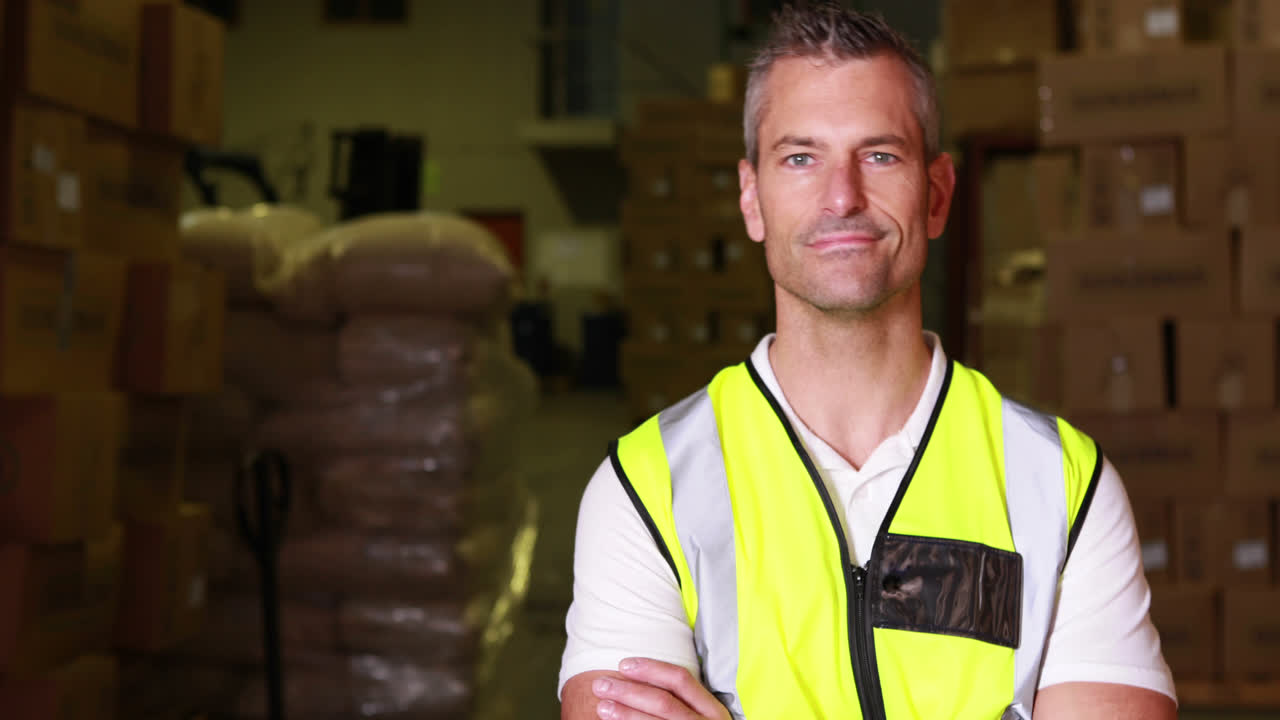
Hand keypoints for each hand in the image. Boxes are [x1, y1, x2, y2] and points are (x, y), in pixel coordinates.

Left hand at [591, 657, 730, 719]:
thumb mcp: (696, 717)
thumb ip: (676, 702)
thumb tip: (631, 678)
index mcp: (712, 711)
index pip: (680, 680)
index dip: (650, 669)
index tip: (623, 664)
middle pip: (663, 702)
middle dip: (629, 691)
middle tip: (601, 685)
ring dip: (625, 714)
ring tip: (603, 707)